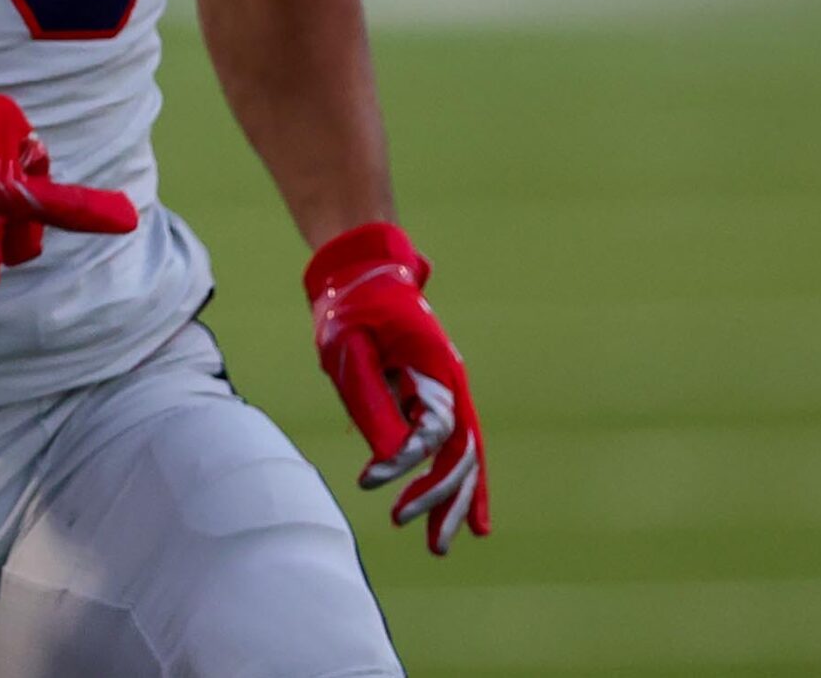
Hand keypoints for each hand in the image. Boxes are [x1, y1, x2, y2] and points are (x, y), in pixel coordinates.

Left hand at [304, 222, 488, 553]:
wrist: (362, 276)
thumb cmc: (352, 309)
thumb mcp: (350, 347)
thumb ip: (371, 399)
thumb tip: (391, 456)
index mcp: (436, 368)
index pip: (430, 431)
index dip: (404, 462)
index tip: (370, 483)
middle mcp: (453, 384)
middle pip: (457, 452)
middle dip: (438, 496)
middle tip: (410, 529)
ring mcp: (449, 393)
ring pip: (462, 458)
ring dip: (452, 501)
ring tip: (438, 545)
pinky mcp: (437, 401)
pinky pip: (456, 450)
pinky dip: (464, 485)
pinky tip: (471, 523)